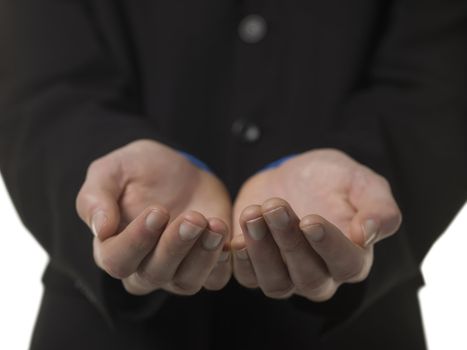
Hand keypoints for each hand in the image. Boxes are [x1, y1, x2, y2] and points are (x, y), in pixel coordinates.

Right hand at [76, 139, 231, 294]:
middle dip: (174, 246)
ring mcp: (177, 270)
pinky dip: (222, 262)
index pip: (117, 261)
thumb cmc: (140, 170)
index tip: (157, 211)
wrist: (180, 168)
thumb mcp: (111, 171)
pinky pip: (215, 279)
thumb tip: (99, 229)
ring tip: (213, 225)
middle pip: (153, 275)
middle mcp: (143, 267)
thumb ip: (96, 197)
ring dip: (202, 255)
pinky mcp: (206, 265)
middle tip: (192, 217)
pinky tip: (223, 233)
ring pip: (186, 282)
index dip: (136, 241)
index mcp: (113, 248)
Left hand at [231, 149, 400, 300]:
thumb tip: (368, 234)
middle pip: (309, 277)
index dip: (329, 246)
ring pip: (276, 283)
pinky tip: (236, 237)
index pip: (347, 265)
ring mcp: (287, 275)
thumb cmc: (331, 180)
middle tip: (275, 206)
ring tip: (253, 214)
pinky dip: (241, 260)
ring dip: (261, 250)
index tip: (311, 220)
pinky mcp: (258, 269)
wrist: (292, 175)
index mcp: (352, 256)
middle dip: (289, 242)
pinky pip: (248, 278)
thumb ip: (378, 208)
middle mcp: (321, 274)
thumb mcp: (362, 182)